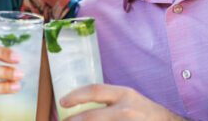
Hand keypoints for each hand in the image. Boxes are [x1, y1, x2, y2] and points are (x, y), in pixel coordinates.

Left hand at [60, 84, 184, 120]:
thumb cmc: (144, 111)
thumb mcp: (127, 99)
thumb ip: (108, 100)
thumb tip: (82, 106)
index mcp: (124, 94)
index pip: (95, 90)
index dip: (76, 95)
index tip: (63, 102)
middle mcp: (126, 109)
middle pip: (93, 115)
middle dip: (75, 120)